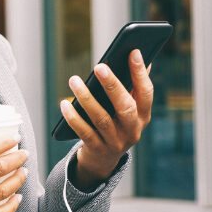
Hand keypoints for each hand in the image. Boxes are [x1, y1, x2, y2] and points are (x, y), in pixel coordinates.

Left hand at [60, 49, 152, 188]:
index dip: (140, 73)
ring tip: (74, 80)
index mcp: (143, 115)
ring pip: (101, 118)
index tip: (134, 51)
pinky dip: (73, 118)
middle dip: (112, 85)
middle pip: (125, 106)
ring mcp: (116, 142)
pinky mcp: (98, 150)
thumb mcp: (128, 109)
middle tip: (98, 66)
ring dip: (86, 98)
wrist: (104, 160)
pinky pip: (84, 132)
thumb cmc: (115, 124)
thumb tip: (137, 54)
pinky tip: (64, 103)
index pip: (146, 92)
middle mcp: (133, 129)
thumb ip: (132, 86)